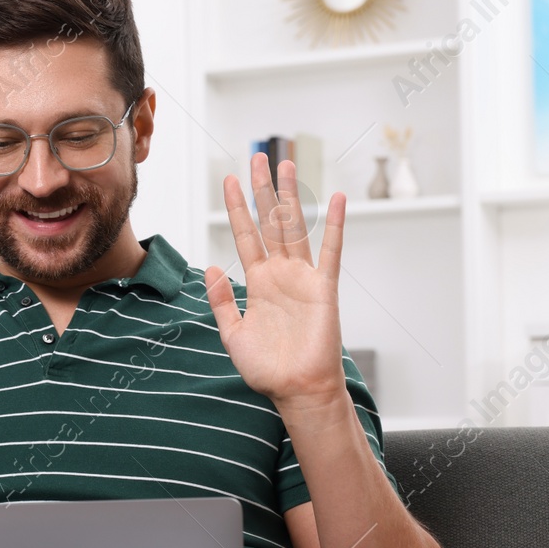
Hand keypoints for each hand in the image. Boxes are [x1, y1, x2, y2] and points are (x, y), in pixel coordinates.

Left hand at [204, 154, 347, 407]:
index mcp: (258, 283)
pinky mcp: (324, 289)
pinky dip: (334, 225)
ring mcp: (303, 278)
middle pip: (270, 222)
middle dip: (263, 190)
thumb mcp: (233, 335)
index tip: (230, 180)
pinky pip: (330, 251)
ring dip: (291, 196)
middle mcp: (281, 274)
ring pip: (296, 227)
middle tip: (258, 157)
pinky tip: (337, 199)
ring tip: (286, 165)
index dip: (238, 208)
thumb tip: (211, 267)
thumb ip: (222, 301)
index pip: (246, 236)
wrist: (297, 390)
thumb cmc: (268, 369)